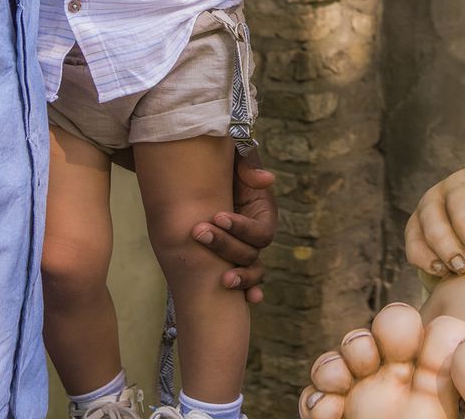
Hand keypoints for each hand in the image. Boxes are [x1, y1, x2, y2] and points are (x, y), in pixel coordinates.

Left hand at [190, 150, 277, 303]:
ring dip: (240, 277)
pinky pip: (242, 281)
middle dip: (225, 246)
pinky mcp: (230, 260)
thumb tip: (266, 180)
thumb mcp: (236, 161)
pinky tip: (248, 302)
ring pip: (249, 270)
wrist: (202, 178)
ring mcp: (244, 251)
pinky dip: (246, 292)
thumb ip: (248, 166)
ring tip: (222, 280)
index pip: (260, 231)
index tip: (218, 216)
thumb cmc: (223, 168)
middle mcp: (256, 237)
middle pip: (251, 253)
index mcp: (263, 214)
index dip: (241, 227)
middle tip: (199, 232)